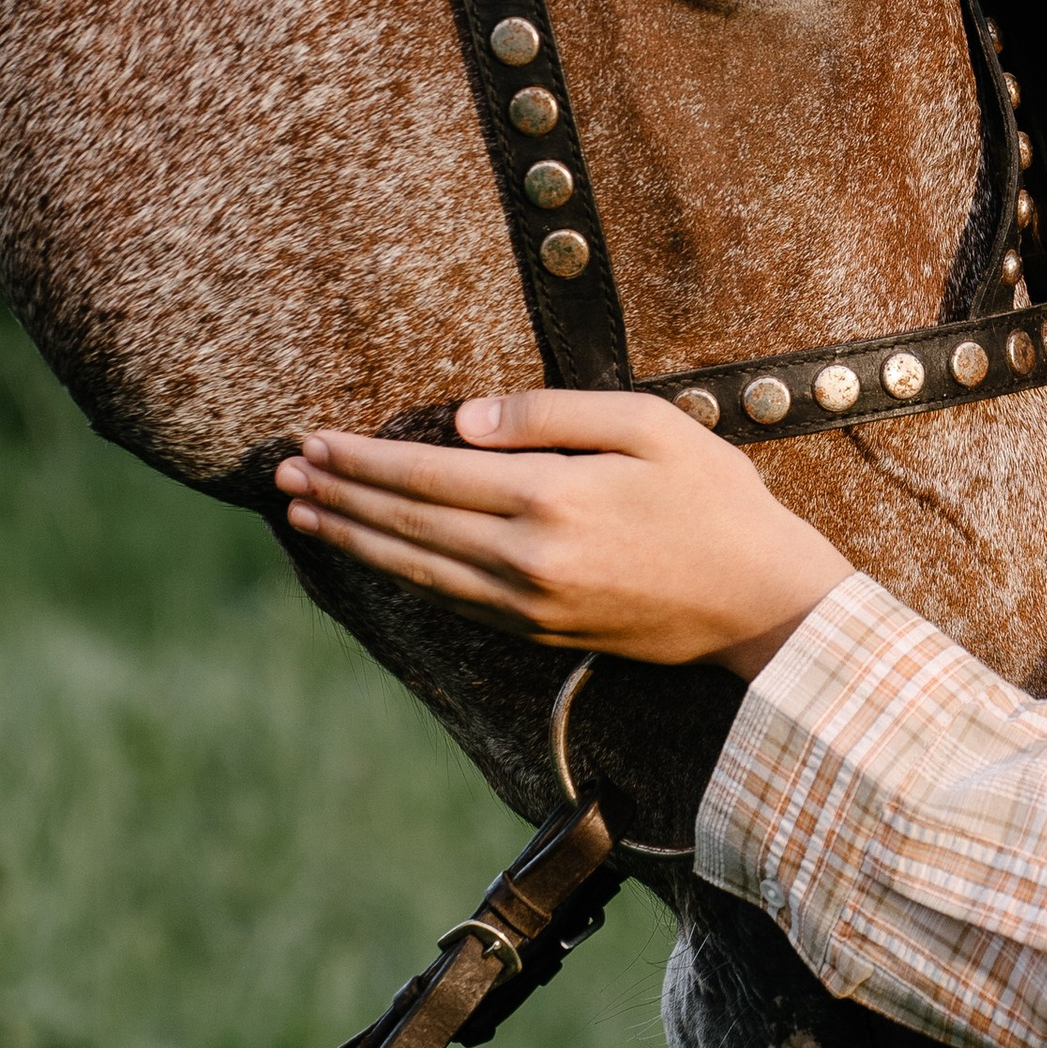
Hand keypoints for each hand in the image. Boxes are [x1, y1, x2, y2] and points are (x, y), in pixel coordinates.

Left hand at [273, 392, 852, 679]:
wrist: (762, 602)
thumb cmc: (716, 498)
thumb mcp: (648, 423)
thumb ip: (551, 413)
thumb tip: (461, 420)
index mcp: (548, 498)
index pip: (427, 475)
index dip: (364, 458)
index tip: (315, 440)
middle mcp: (526, 560)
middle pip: (407, 525)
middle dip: (341, 496)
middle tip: (284, 476)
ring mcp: (531, 606)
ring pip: (418, 571)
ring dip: (356, 541)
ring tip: (307, 517)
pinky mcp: (543, 634)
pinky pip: (452, 603)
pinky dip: (403, 577)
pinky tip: (379, 558)